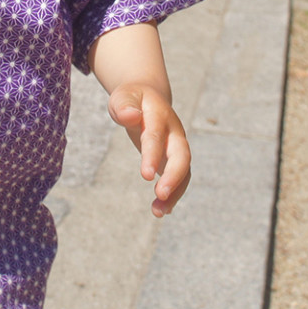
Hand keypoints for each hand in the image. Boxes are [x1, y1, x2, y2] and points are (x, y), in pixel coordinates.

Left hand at [108, 83, 191, 217]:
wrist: (148, 96)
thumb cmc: (132, 99)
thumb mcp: (123, 97)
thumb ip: (124, 106)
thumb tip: (130, 116)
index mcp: (159, 114)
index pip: (156, 136)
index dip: (153, 155)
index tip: (146, 175)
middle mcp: (173, 131)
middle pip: (181, 154)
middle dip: (174, 176)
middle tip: (161, 195)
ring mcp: (177, 145)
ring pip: (183, 170)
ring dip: (174, 192)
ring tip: (158, 212)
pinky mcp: (175, 158)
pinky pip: (179, 178)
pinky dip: (173, 194)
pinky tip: (161, 210)